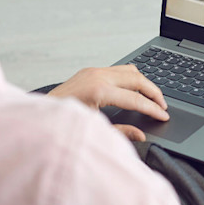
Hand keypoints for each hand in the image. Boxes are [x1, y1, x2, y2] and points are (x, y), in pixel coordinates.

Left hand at [48, 65, 168, 141]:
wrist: (39, 116)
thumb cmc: (62, 124)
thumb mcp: (94, 130)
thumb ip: (121, 132)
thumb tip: (140, 135)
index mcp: (99, 91)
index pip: (135, 99)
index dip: (153, 109)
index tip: (164, 116)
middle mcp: (97, 76)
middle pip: (138, 79)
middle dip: (154, 93)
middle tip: (163, 106)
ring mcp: (93, 71)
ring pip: (130, 70)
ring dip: (144, 83)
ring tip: (153, 98)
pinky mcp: (90, 70)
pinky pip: (118, 69)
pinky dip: (131, 78)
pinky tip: (135, 89)